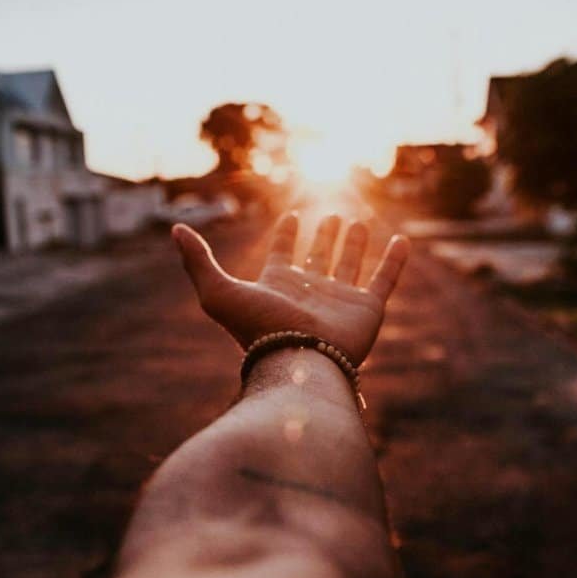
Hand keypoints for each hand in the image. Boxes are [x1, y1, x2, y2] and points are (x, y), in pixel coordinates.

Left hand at [173, 213, 409, 364]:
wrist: (298, 362)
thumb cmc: (258, 330)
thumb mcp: (217, 292)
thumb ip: (197, 261)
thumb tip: (175, 229)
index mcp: (279, 286)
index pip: (283, 254)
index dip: (286, 235)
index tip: (291, 216)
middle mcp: (310, 291)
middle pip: (318, 257)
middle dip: (323, 237)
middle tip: (331, 215)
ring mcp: (340, 300)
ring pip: (349, 265)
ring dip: (353, 244)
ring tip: (356, 222)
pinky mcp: (367, 309)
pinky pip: (385, 279)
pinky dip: (394, 261)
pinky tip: (401, 241)